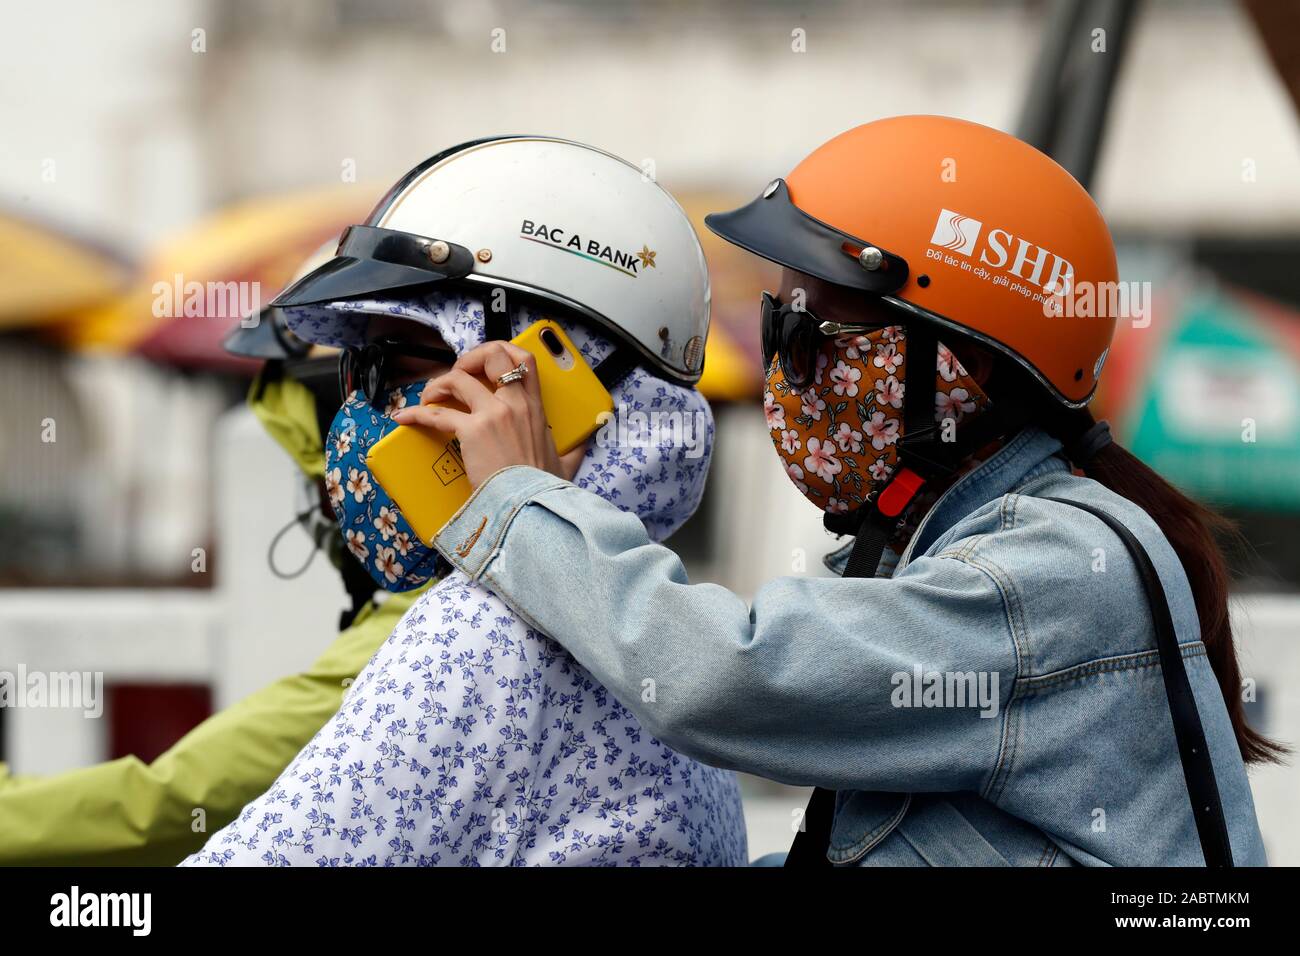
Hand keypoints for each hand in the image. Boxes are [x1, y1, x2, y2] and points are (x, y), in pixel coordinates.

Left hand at [391, 341, 586, 487]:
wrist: (532, 506)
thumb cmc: (545, 488)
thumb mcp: (566, 463)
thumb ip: (573, 449)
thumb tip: (583, 445)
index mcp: (535, 408)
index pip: (525, 360)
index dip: (502, 351)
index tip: (486, 364)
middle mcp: (515, 404)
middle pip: (491, 356)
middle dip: (468, 359)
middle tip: (456, 377)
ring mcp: (493, 415)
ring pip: (458, 379)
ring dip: (438, 385)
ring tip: (429, 398)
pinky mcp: (471, 431)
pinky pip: (436, 414)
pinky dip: (417, 413)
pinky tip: (404, 418)